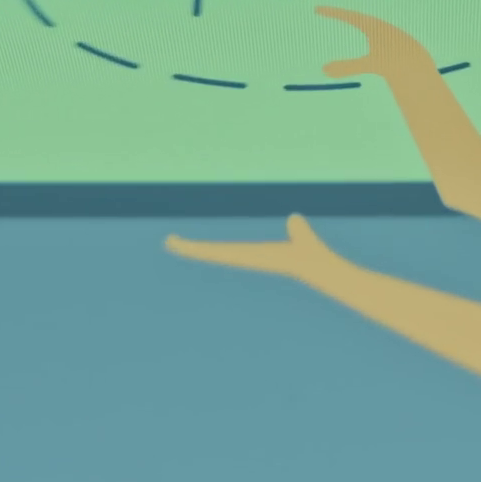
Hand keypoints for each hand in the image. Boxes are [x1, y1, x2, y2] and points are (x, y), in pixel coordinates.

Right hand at [165, 214, 343, 281]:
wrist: (311, 262)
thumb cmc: (308, 253)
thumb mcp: (299, 235)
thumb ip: (299, 230)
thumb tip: (296, 219)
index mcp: (254, 253)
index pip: (227, 250)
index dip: (209, 248)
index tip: (191, 245)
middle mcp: (245, 257)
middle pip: (213, 252)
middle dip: (192, 249)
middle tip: (170, 242)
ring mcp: (242, 257)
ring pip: (211, 252)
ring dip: (189, 248)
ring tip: (169, 241)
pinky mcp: (242, 254)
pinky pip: (216, 250)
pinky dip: (197, 248)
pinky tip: (179, 244)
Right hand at [316, 6, 435, 79]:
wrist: (421, 66)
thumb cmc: (396, 61)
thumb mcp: (370, 64)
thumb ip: (347, 66)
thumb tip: (324, 70)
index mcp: (373, 26)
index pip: (348, 16)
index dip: (332, 12)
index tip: (317, 9)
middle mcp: (382, 26)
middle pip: (359, 18)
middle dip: (344, 16)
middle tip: (331, 13)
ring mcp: (391, 33)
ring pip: (372, 25)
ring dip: (360, 23)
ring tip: (351, 22)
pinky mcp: (398, 42)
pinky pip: (380, 34)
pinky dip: (371, 34)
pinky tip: (373, 41)